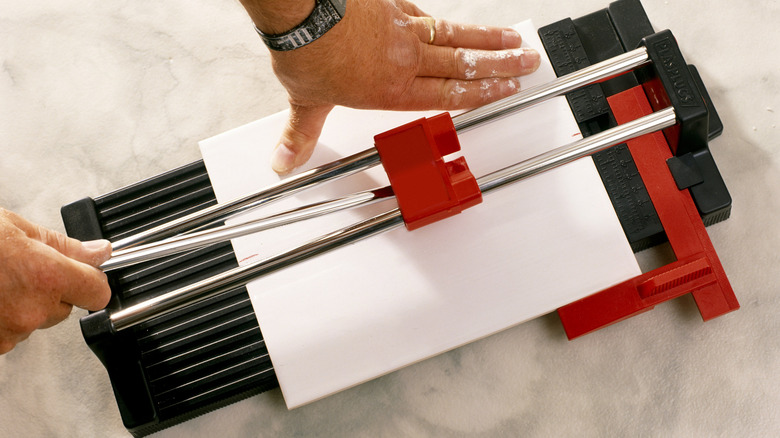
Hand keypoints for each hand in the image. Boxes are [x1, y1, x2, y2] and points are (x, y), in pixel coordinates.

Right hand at [0, 209, 111, 353]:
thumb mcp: (18, 229)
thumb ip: (65, 246)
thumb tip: (99, 252)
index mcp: (47, 277)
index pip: (98, 293)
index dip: (94, 281)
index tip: (87, 273)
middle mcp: (32, 310)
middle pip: (65, 307)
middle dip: (52, 289)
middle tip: (21, 269)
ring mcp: (10, 332)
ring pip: (36, 320)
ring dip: (24, 304)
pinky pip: (10, 333)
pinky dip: (2, 318)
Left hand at [243, 0, 540, 173]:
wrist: (304, 11)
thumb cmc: (309, 54)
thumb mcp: (306, 102)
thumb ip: (302, 133)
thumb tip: (283, 160)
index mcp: (392, 89)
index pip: (449, 94)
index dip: (481, 93)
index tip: (507, 89)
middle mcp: (406, 59)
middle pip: (463, 63)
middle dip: (501, 65)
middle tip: (529, 62)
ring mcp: (403, 29)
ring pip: (455, 36)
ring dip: (488, 39)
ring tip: (513, 39)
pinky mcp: (394, 6)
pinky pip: (427, 15)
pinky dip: (446, 21)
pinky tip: (457, 23)